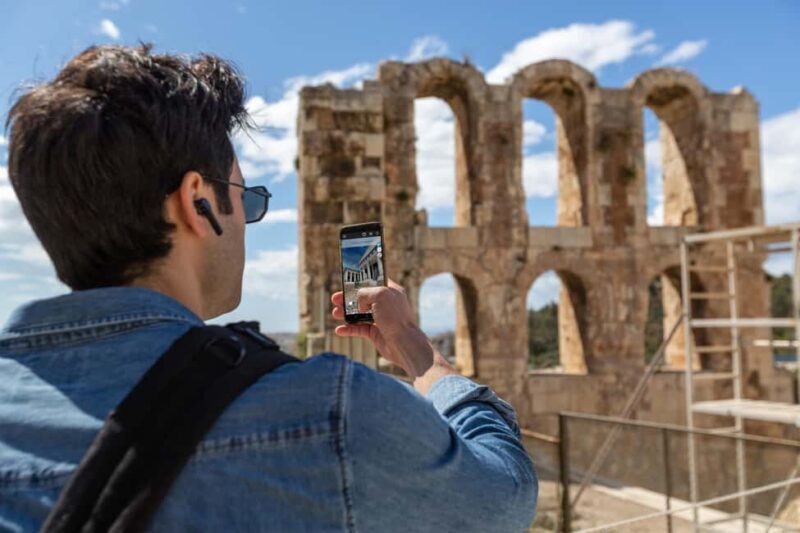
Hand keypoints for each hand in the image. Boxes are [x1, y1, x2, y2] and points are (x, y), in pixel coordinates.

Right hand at [331, 279, 455, 389]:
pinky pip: (359, 329)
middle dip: (347, 298)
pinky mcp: (376, 333)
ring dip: (345, 313)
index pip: (374, 281)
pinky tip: (339, 330)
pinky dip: (348, 329)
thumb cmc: (395, 317)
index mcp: (390, 291)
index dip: (361, 280)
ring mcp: (380, 319)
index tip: (348, 281)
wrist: (403, 343)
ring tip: (335, 313)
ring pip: (358, 314)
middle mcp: (386, 304)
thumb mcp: (380, 295)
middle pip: (362, 298)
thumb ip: (365, 293)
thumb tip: (358, 301)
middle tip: (335, 298)